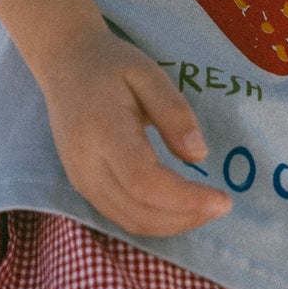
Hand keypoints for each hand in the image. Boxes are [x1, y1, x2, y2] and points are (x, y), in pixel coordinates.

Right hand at [37, 23, 231, 238]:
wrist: (65, 64)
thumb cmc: (110, 65)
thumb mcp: (149, 74)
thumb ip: (174, 112)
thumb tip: (198, 156)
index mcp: (103, 131)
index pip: (145, 182)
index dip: (185, 200)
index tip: (223, 200)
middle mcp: (86, 165)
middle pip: (139, 211)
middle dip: (186, 217)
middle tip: (222, 205)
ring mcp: (80, 180)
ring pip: (130, 221)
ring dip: (173, 224)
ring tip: (206, 208)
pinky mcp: (82, 186)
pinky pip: (120, 216)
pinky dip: (154, 221)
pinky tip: (179, 207)